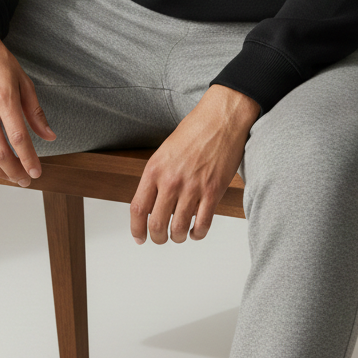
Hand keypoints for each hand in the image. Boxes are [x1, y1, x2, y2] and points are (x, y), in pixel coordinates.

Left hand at [130, 84, 260, 244]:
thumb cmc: (194, 130)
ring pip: (180, 229)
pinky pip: (203, 224)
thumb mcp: (165, 152)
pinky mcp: (213, 191)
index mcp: (155, 169)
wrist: (221, 118)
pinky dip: (198, 234)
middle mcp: (171, 180)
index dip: (136, 229)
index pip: (138, 208)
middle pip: (157, 224)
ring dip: (178, 237)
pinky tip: (197, 231)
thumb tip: (152, 204)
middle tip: (161, 238)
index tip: (139, 237)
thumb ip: (157, 177)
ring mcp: (193, 187)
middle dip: (157, 238)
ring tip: (180, 235)